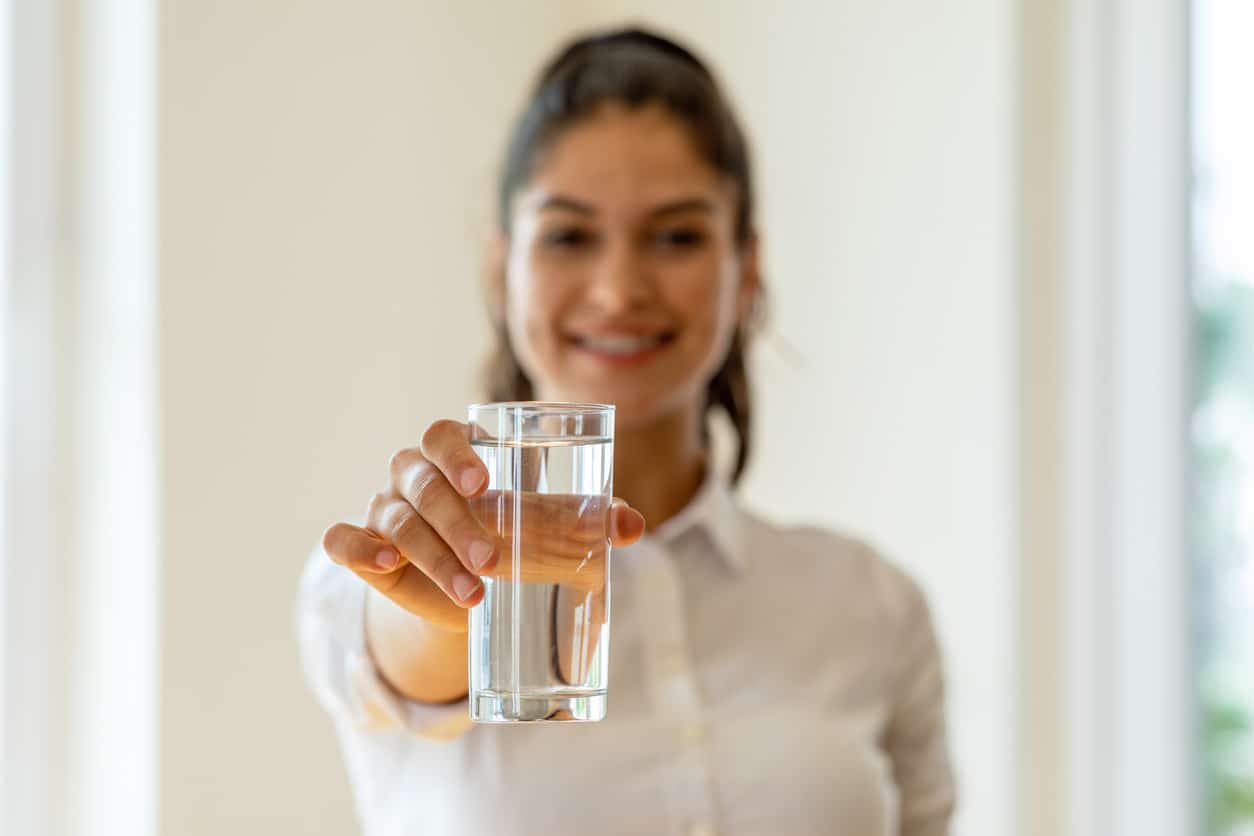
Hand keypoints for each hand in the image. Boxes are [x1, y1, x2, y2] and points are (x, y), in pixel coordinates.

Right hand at [321, 419, 645, 632]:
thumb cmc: (508, 540)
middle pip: (421, 481)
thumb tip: (632, 525)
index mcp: (456, 453)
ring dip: (431, 556)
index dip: (458, 452)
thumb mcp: (543, 530)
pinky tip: (382, 564)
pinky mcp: (362, 548)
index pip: (444, 435)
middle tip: (491, 560)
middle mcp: (414, 476)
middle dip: (455, 521)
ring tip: (471, 593)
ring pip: (395, 520)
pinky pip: (343, 539)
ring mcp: (383, 509)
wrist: (467, 591)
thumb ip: (584, 522)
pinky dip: (357, 548)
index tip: (483, 481)